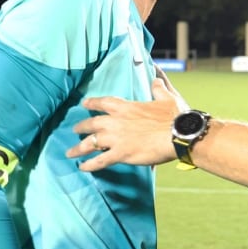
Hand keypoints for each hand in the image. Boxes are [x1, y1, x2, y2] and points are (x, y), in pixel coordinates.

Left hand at [67, 77, 182, 170]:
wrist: (177, 135)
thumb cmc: (174, 117)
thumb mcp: (166, 98)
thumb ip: (158, 89)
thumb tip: (156, 80)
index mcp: (125, 106)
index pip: (102, 102)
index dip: (92, 103)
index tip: (84, 104)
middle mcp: (115, 121)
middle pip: (91, 124)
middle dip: (81, 127)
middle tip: (75, 129)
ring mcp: (116, 139)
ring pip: (90, 143)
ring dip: (78, 148)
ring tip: (70, 152)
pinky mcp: (120, 154)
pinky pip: (100, 160)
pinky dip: (89, 165)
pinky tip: (82, 167)